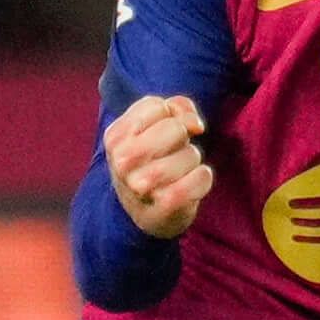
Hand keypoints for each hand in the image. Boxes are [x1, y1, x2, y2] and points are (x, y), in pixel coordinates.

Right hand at [103, 93, 211, 239]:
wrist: (146, 213)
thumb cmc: (152, 162)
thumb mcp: (155, 128)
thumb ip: (177, 109)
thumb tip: (194, 124)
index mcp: (115, 137)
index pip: (157, 106)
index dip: (174, 114)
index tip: (169, 131)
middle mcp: (122, 161)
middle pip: (174, 128)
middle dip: (184, 137)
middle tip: (175, 152)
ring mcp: (140, 186)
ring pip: (189, 154)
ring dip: (193, 160)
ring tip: (181, 170)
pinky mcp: (163, 207)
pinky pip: (199, 178)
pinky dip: (204, 177)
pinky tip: (194, 181)